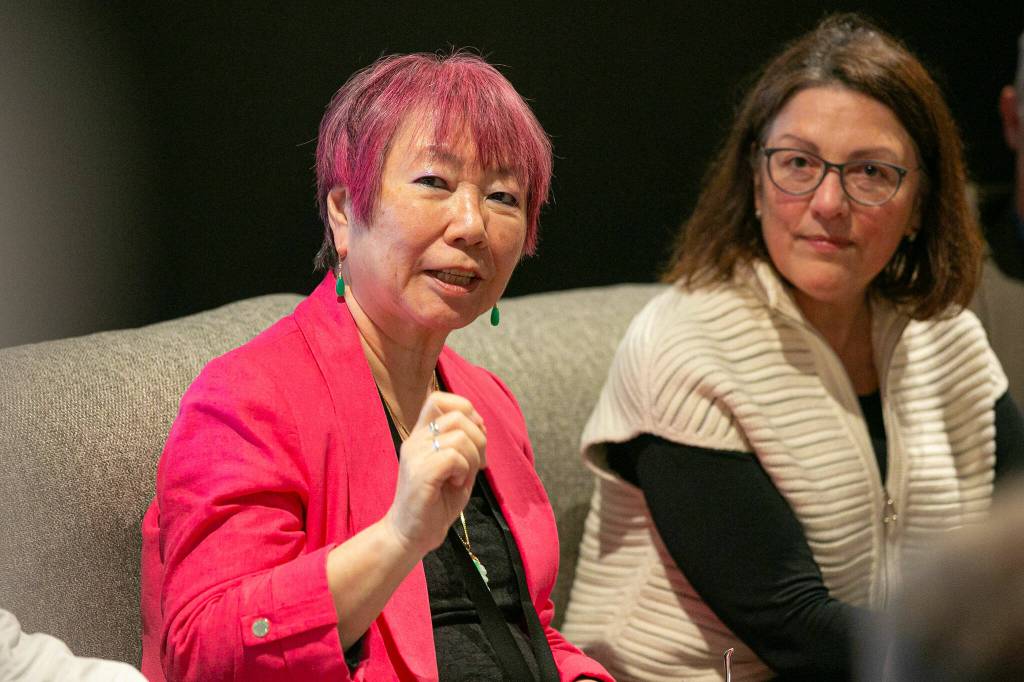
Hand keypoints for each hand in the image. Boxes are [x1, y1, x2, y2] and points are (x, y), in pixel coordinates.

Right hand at [383, 391, 486, 557]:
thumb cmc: (436, 502)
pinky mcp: (420, 472)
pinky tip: (455, 484)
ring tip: (462, 477)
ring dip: (473, 458)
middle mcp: (416, 439)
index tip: (475, 436)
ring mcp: (415, 454)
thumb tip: (481, 424)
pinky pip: (453, 456)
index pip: (439, 398)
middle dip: (480, 439)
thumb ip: (465, 444)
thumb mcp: (456, 467)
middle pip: (458, 415)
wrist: (411, 535)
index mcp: (422, 435)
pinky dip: (463, 470)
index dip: (465, 409)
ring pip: (459, 436)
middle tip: (477, 464)